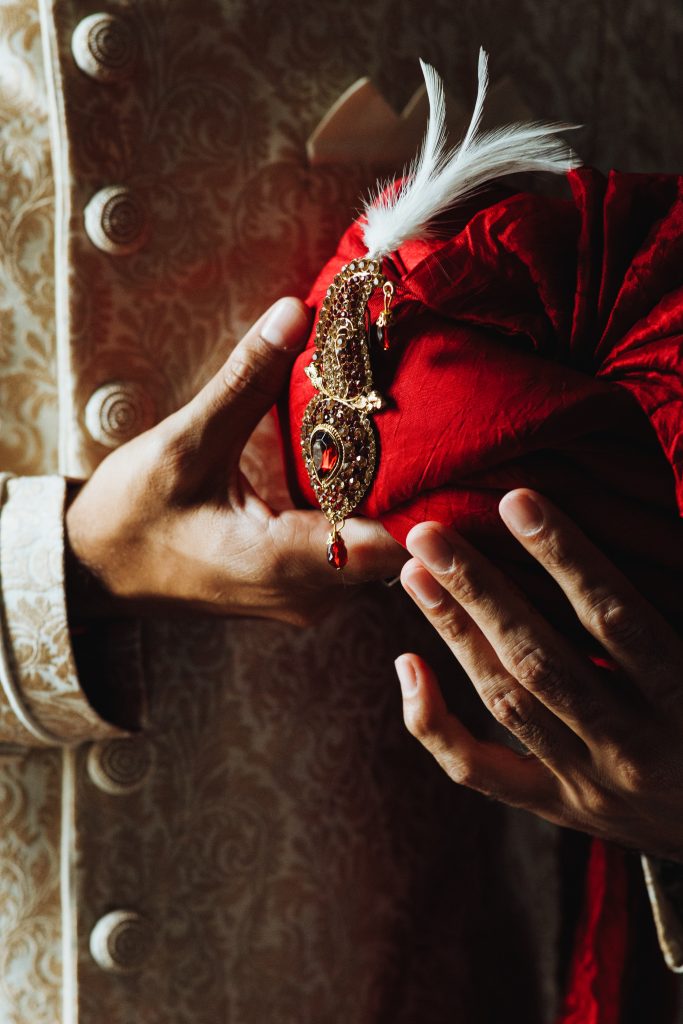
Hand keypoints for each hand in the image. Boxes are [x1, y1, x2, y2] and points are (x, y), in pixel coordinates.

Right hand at [66, 298, 403, 624]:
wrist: (95, 571)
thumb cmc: (129, 517)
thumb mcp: (185, 443)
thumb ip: (246, 382)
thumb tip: (295, 314)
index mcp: (282, 562)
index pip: (388, 544)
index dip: (424, 497)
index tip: (441, 441)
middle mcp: (305, 594)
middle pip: (391, 548)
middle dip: (411, 489)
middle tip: (430, 423)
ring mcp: (301, 599)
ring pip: (373, 556)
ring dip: (387, 503)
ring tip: (404, 439)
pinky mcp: (294, 592)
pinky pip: (349, 559)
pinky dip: (359, 516)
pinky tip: (361, 470)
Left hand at [395, 489, 682, 859]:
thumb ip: (676, 599)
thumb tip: (665, 526)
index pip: (615, 618)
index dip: (564, 557)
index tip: (516, 501)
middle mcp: (632, 746)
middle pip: (539, 659)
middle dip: (479, 591)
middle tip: (428, 534)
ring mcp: (590, 782)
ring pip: (505, 702)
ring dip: (454, 632)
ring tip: (415, 573)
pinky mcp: (559, 805)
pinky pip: (480, 771)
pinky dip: (435, 723)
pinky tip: (407, 664)